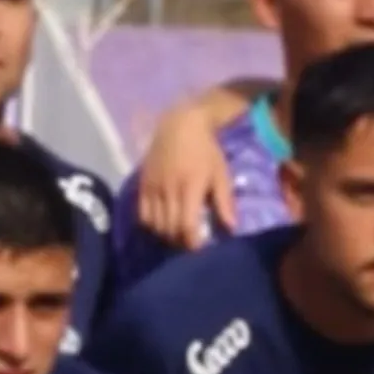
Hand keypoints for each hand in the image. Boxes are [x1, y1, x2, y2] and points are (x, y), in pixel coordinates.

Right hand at [137, 105, 235, 249]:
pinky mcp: (142, 185)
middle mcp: (168, 189)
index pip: (187, 225)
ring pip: (154, 224)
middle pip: (169, 229)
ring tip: (175, 235)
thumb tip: (231, 229)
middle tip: (189, 242)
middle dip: (180, 241)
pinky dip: (151, 225)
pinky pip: (141, 214)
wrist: (179, 126)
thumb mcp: (221, 173)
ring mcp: (152, 187)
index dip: (192, 242)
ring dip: (165, 235)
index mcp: (190, 186)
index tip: (199, 248)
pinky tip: (160, 224)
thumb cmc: (206, 150)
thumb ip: (224, 201)